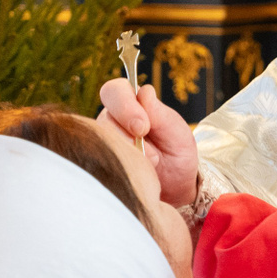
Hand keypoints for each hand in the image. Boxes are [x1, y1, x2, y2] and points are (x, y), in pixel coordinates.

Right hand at [98, 79, 198, 205]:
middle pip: (104, 117)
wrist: (176, 186)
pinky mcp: (101, 163)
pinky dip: (121, 169)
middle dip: (125, 134)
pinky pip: (100, 163)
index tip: (144, 127)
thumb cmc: (176, 153)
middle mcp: (113, 121)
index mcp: (132, 104)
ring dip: (127, 155)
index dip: (125, 106)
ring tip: (150, 165)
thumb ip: (160, 113)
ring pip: (101, 142)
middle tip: (149, 152)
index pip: (115, 91)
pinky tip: (137, 173)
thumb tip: (144, 92)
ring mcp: (104, 142)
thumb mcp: (176, 132)